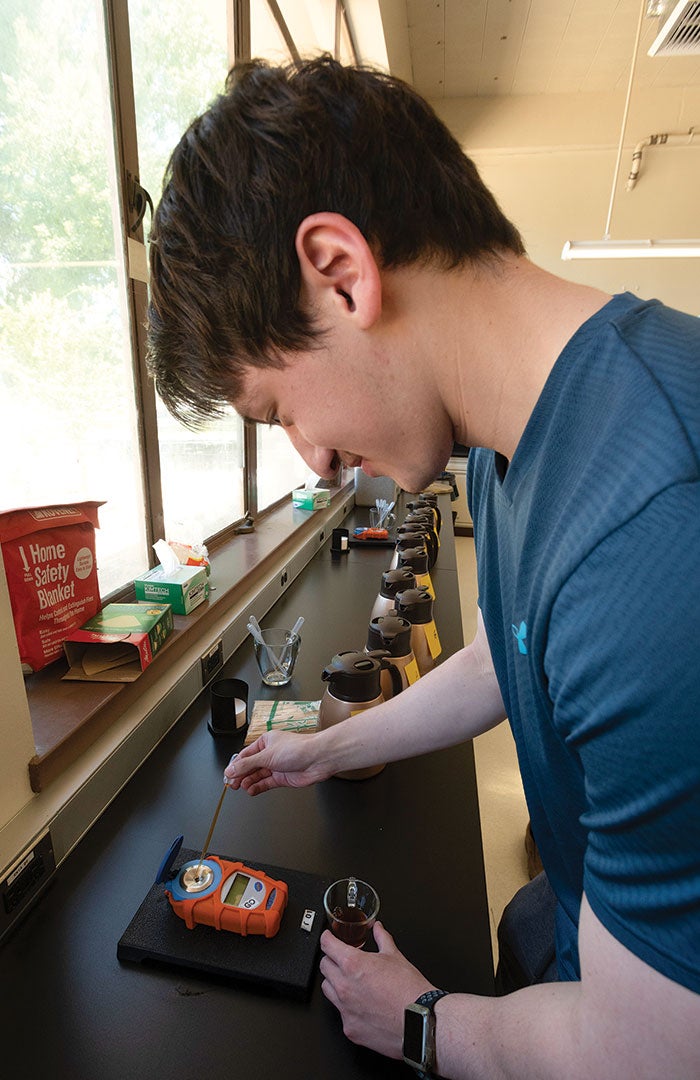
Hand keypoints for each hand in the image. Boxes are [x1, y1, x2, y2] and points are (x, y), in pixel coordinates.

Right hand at [223, 730, 332, 794]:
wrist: (317, 759)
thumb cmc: (298, 749)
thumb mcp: (266, 755)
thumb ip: (247, 765)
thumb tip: (231, 769)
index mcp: (265, 742)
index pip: (245, 755)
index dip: (235, 765)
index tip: (227, 774)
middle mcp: (270, 754)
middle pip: (250, 766)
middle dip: (241, 775)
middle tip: (231, 784)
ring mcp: (276, 766)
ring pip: (257, 776)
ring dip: (248, 782)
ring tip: (241, 787)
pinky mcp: (282, 778)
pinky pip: (266, 784)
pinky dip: (258, 787)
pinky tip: (251, 790)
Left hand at [319, 921, 434, 1058]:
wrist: (419, 1020)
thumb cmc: (409, 990)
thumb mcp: (395, 956)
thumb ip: (382, 938)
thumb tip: (377, 929)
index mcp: (353, 964)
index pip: (327, 945)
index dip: (327, 938)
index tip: (328, 938)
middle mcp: (344, 986)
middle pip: (324, 966)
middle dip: (331, 959)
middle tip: (341, 959)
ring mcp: (345, 1009)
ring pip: (327, 990)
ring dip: (334, 982)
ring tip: (351, 982)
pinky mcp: (349, 1028)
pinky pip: (340, 1013)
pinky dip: (347, 1007)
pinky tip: (361, 1005)